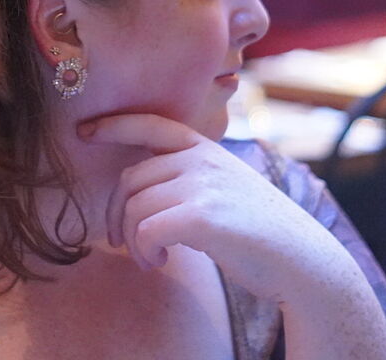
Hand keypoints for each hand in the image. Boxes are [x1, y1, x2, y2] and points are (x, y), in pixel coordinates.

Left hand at [80, 112, 337, 304]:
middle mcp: (201, 159)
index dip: (113, 125)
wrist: (302, 259)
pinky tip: (160, 261)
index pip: (150, 124)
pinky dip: (144, 251)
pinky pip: (146, 230)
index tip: (84, 131)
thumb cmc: (260, 232)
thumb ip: (192, 176)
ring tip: (150, 258)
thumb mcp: (226, 186)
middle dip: (118, 214)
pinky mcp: (201, 216)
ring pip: (135, 207)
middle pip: (131, 178)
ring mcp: (202, 184)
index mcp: (205, 149)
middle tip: (123, 243)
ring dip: (132, 240)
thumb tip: (142, 188)